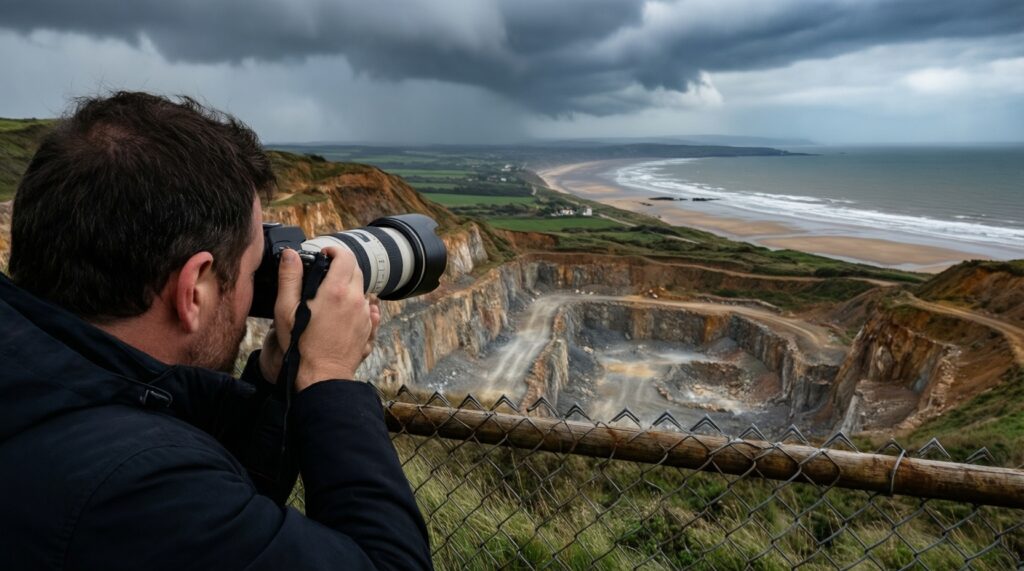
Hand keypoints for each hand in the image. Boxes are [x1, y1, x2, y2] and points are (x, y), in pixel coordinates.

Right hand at [260, 248, 379, 390]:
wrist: (322, 375)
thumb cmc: (301, 345)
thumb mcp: (286, 309)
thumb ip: (289, 277)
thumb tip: (290, 254)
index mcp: (335, 290)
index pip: (345, 256)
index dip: (334, 251)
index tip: (324, 255)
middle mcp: (355, 299)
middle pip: (355, 270)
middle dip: (341, 267)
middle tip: (324, 275)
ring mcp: (364, 314)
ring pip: (361, 289)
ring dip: (348, 286)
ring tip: (329, 297)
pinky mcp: (368, 328)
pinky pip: (366, 307)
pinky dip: (356, 304)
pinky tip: (341, 313)